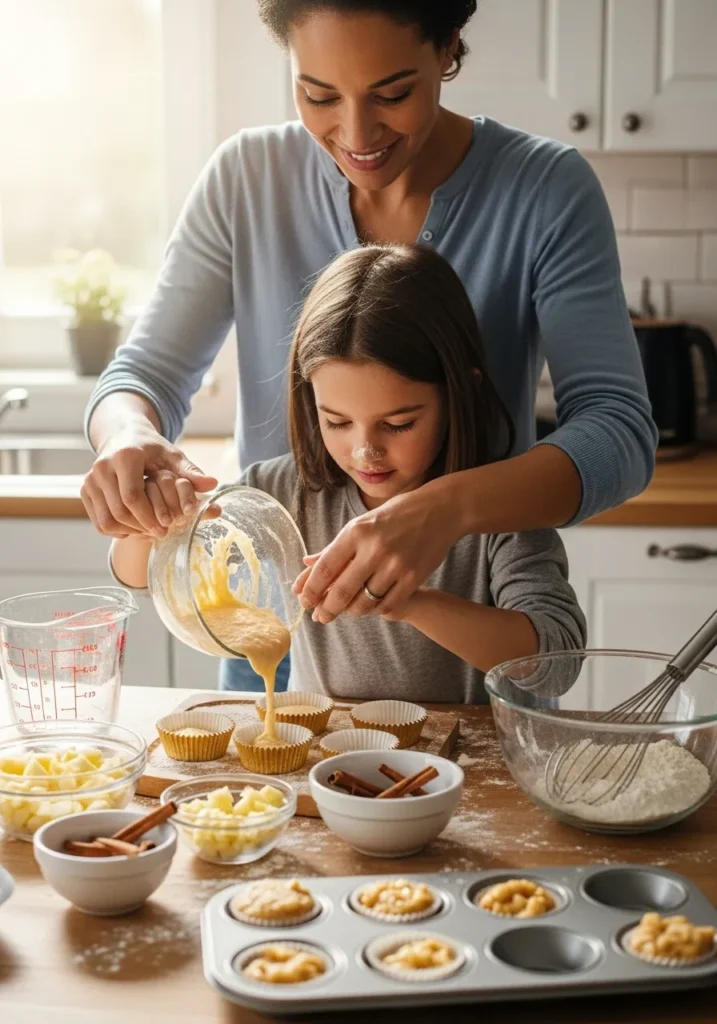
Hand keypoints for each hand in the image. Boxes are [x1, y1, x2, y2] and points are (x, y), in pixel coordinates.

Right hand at [81, 423, 217, 538]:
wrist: (123, 436)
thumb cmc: (151, 448)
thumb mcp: (172, 456)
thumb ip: (190, 472)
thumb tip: (212, 484)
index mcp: (125, 456)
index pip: (132, 496)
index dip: (149, 517)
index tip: (166, 527)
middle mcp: (102, 467)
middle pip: (119, 511)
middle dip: (141, 527)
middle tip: (160, 534)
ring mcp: (90, 479)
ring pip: (107, 520)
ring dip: (129, 532)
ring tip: (149, 532)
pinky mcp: (85, 490)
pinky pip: (99, 521)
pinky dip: (117, 530)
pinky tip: (134, 528)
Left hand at [293, 484, 460, 622]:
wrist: (440, 510)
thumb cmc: (395, 515)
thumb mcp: (362, 523)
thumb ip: (336, 547)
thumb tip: (306, 564)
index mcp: (356, 532)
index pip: (325, 568)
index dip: (310, 589)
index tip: (303, 601)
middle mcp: (374, 549)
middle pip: (341, 591)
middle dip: (326, 609)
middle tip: (319, 617)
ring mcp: (395, 565)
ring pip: (364, 603)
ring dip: (350, 612)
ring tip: (345, 611)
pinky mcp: (413, 578)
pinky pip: (387, 605)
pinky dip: (375, 610)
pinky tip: (369, 607)